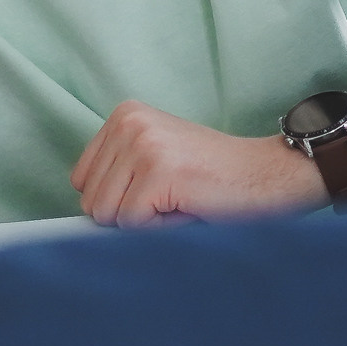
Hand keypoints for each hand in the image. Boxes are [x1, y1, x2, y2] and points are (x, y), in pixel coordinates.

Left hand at [70, 100, 327, 227]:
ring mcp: (142, 144)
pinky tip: (190, 207)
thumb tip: (72, 223)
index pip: (81, 181)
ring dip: (146, 223)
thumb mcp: (156, 163)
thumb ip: (118, 178)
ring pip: (107, 215)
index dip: (117, 202)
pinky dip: (162, 229)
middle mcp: (128, 122)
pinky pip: (132, 224)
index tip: (154, 193)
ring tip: (181, 201)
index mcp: (123, 116)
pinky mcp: (159, 171)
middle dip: (130, 215)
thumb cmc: (216, 179)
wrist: (274, 174)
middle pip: (90, 201)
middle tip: (173, 198)